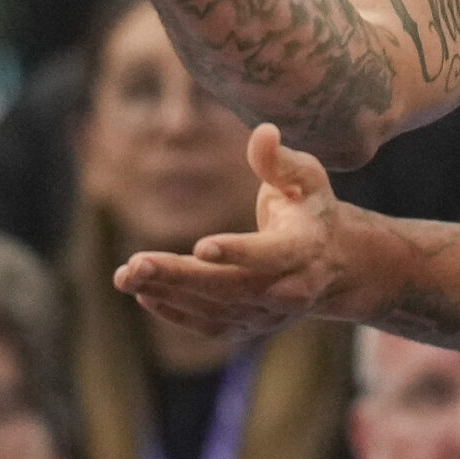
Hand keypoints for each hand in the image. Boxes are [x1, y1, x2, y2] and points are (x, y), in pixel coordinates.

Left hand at [116, 124, 384, 340]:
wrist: (333, 262)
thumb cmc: (310, 208)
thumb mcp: (304, 178)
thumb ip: (279, 160)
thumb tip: (263, 132)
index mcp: (306, 248)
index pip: (273, 255)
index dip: (239, 252)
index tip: (201, 246)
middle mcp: (291, 289)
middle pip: (233, 287)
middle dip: (182, 276)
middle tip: (136, 263)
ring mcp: (269, 313)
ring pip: (215, 309)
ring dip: (169, 292)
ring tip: (126, 274)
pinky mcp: (249, 326)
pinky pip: (208, 326)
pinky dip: (174, 311)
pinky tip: (143, 291)